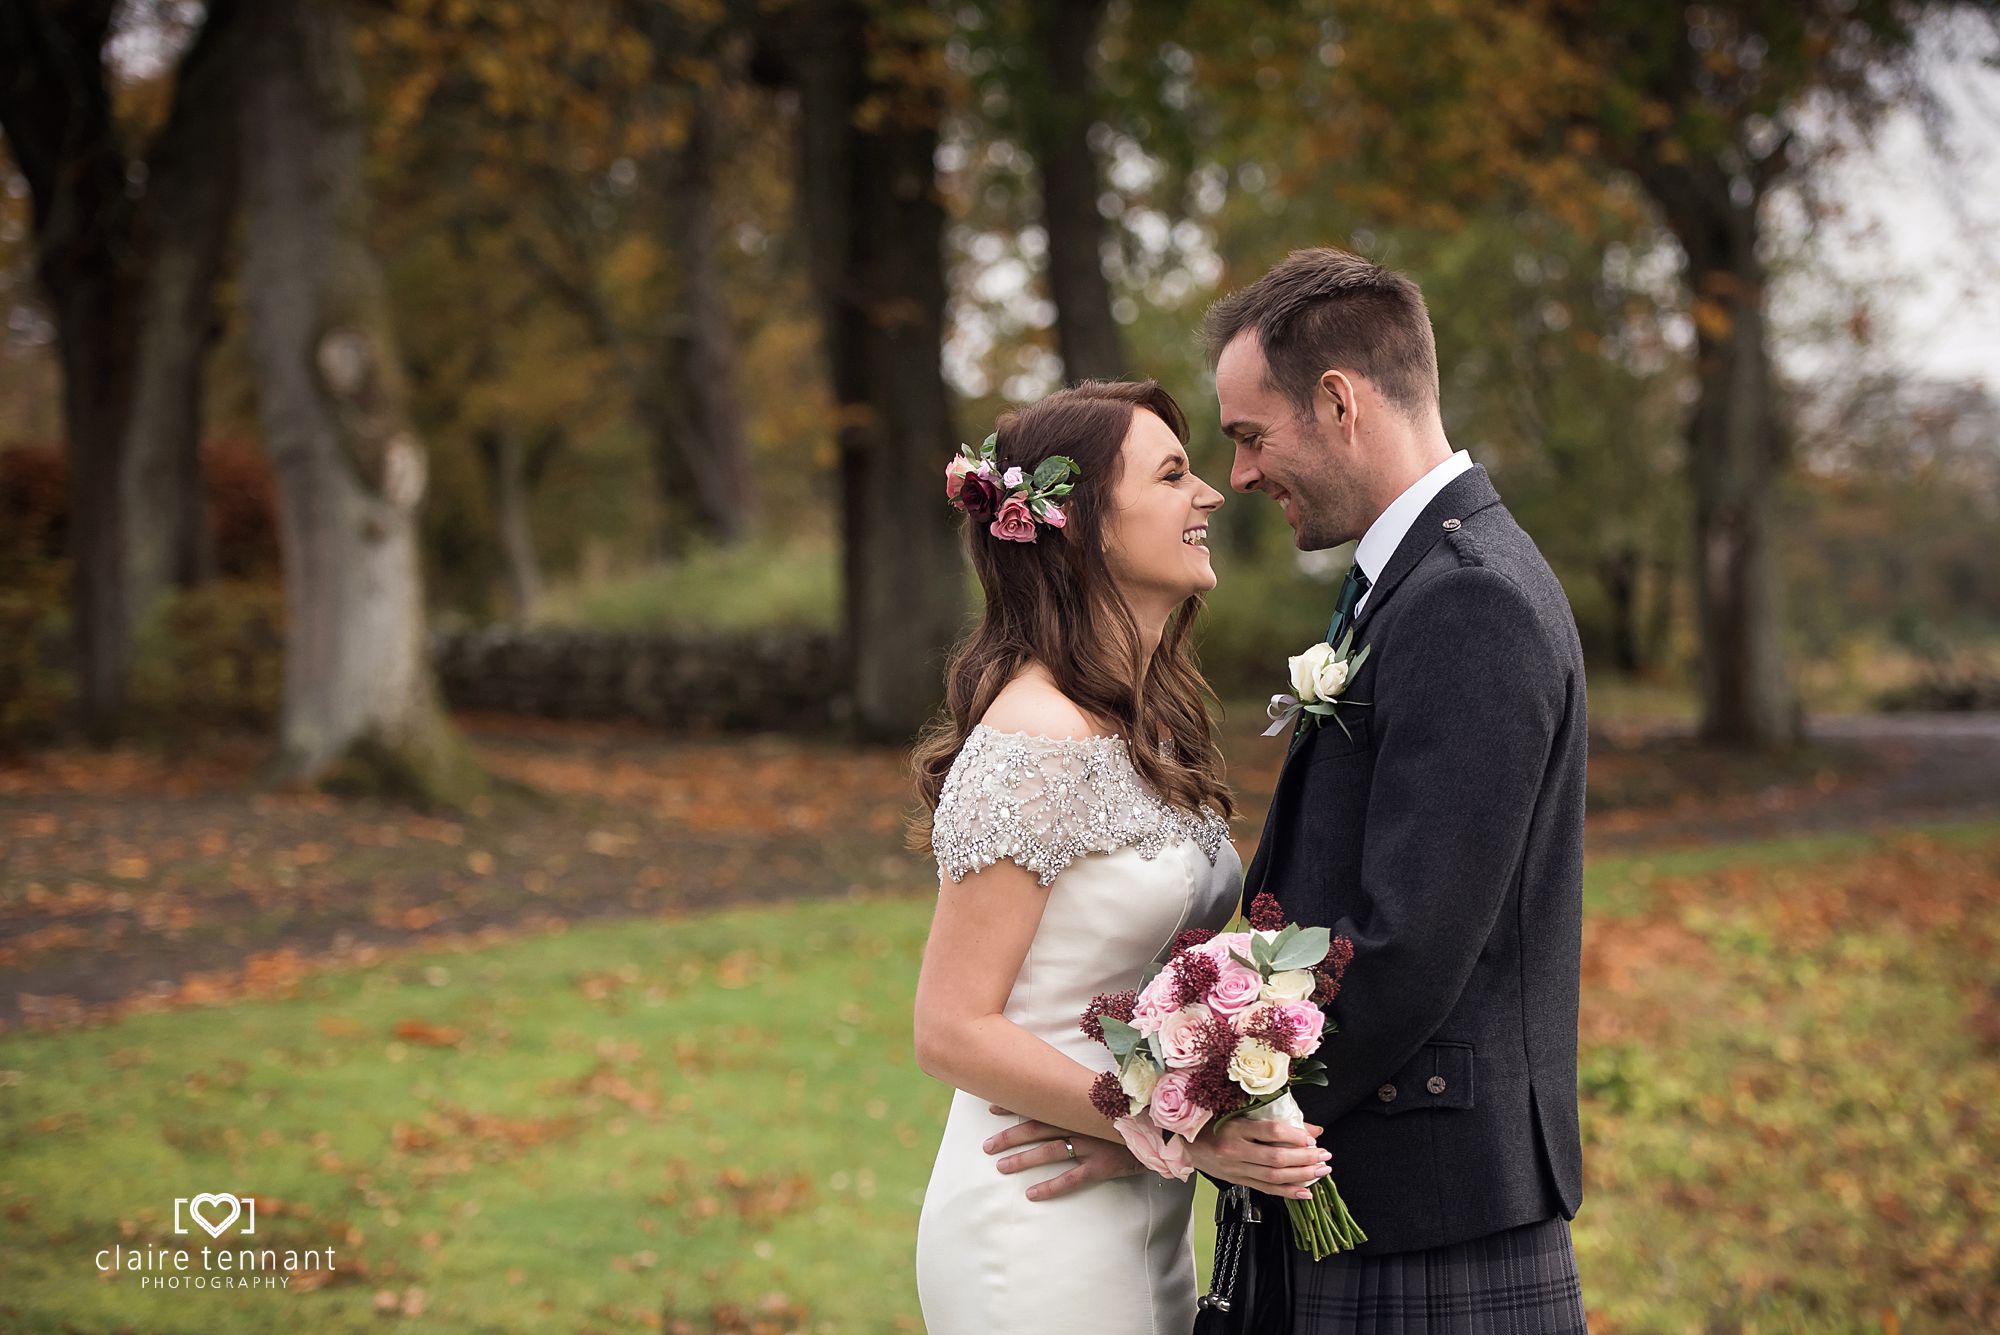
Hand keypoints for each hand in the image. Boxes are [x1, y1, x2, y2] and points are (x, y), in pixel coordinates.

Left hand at [982, 1103, 1141, 1201]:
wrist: (1164, 1133)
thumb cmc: (1131, 1116)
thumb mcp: (1106, 1101)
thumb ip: (1082, 1098)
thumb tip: (1056, 1093)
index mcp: (1079, 1105)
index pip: (1041, 1102)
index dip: (1015, 1104)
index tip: (991, 1107)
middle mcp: (1082, 1122)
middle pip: (1038, 1128)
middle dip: (1010, 1136)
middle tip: (986, 1146)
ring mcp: (1093, 1144)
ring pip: (1050, 1151)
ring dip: (1023, 1159)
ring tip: (1001, 1167)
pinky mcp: (1104, 1165)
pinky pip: (1072, 1178)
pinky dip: (1050, 1186)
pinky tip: (1031, 1194)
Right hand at [1184, 1115, 1331, 1200]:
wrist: (1184, 1141)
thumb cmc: (1213, 1120)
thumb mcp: (1241, 1112)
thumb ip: (1276, 1119)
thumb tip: (1313, 1128)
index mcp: (1235, 1127)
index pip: (1271, 1132)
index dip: (1295, 1136)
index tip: (1312, 1138)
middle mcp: (1234, 1150)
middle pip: (1276, 1159)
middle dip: (1305, 1159)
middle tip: (1324, 1156)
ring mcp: (1235, 1168)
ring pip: (1273, 1177)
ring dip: (1301, 1176)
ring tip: (1321, 1172)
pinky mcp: (1237, 1180)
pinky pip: (1265, 1189)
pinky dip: (1287, 1192)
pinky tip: (1305, 1192)